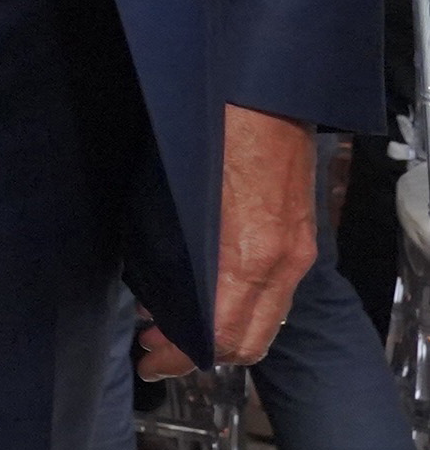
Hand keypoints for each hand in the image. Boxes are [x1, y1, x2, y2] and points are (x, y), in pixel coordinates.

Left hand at [142, 103, 312, 374]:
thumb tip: (149, 284)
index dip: (180, 356)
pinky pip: (275, 293)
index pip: (220, 336)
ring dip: (221, 334)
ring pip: (264, 321)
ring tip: (171, 325)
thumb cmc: (208, 130)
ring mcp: (295, 251)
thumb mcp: (172, 195)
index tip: (149, 358)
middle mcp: (279, 262)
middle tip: (153, 348)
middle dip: (198, 355)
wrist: (261, 90)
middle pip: (246, 342)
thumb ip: (169, 249)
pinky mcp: (300, 237)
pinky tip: (207, 294)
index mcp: (245, 255)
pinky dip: (243, 307)